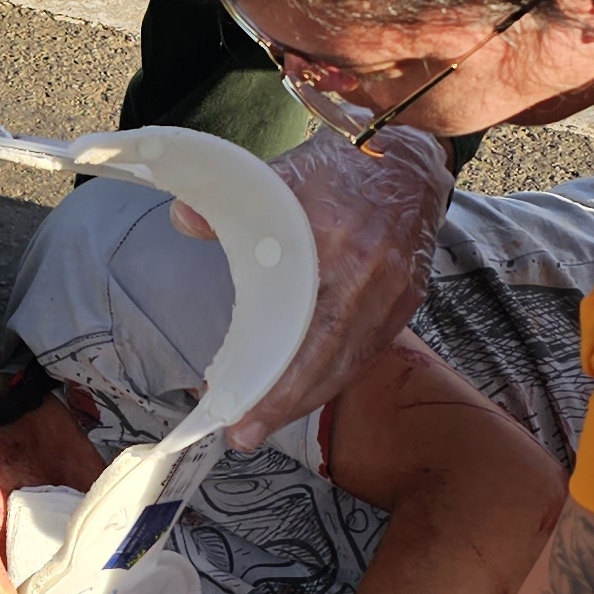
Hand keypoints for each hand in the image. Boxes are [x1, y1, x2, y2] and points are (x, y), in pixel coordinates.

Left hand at [178, 126, 451, 447]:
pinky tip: (302, 391)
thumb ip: (233, 200)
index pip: (308, 332)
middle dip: (285, 405)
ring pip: (348, 364)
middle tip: (243, 435)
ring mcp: (396, 296)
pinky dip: (331, 376)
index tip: (241, 409)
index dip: (278, 380)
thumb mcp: (286, 172)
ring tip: (263, 423)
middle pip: (328, 362)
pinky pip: (365, 352)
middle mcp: (375, 281)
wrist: (410, 158)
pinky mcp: (406, 302)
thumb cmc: (342, 167)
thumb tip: (183, 219)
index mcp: (344, 249)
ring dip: (307, 398)